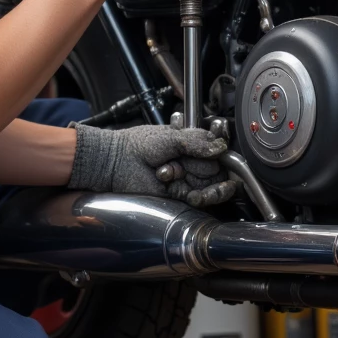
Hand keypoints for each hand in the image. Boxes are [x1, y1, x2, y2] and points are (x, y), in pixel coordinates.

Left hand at [69, 123, 237, 207]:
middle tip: (187, 166)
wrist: (117, 163)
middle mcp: (192, 163)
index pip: (219, 153)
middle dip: (203, 170)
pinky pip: (199, 199)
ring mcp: (187, 180)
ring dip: (199, 185)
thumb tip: (221, 147)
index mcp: (192, 145)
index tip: (219, 157)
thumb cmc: (138, 145)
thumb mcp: (170, 137)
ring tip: (177, 178)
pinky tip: (179, 188)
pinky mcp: (180, 196)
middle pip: (218, 172)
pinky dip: (194, 195)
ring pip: (212, 188)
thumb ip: (196, 142)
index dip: (221, 157)